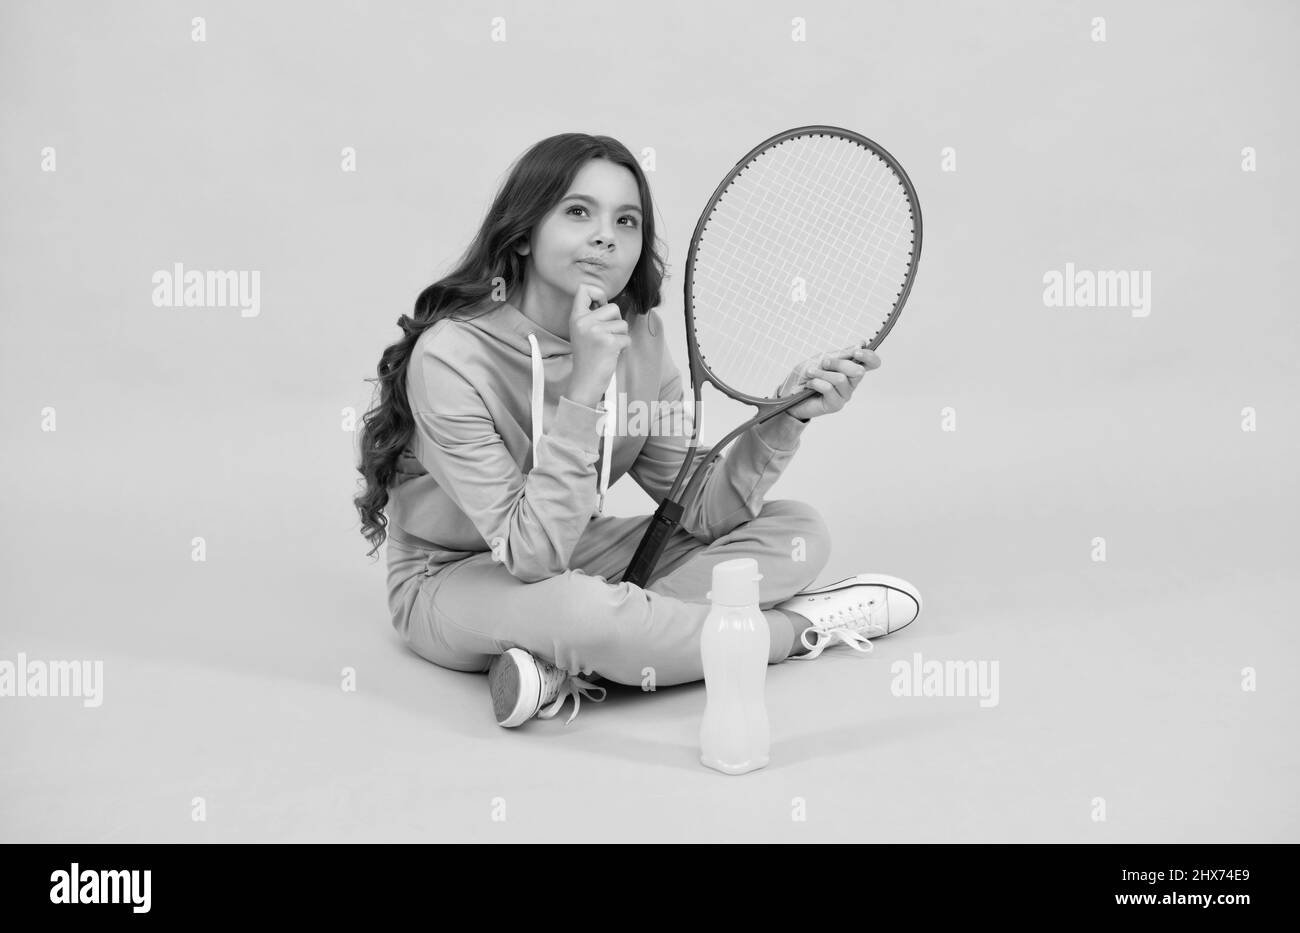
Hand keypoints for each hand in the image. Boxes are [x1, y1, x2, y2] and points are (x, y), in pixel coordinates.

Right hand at [567, 284, 629, 406]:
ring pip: (622, 323)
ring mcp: (596, 332)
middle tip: (605, 337)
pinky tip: (612, 354)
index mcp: (576, 317)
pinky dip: (624, 346)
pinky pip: (627, 337)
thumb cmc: (588, 356)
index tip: (601, 305)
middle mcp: (584, 322)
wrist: (585, 381)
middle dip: (616, 321)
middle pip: (613, 307)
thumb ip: (591, 315)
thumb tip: (605, 299)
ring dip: (621, 335)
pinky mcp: (608, 342)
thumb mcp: (582, 331)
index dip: (598, 293)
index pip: (584, 289)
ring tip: (608, 346)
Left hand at [774, 341, 880, 421]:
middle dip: (838, 363)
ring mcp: (844, 395)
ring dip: (821, 373)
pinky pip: (829, 389)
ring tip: (810, 374)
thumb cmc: (806, 374)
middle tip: (823, 362)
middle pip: (858, 371)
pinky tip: (809, 385)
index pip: (872, 363)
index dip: (869, 356)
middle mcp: (851, 383)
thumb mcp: (822, 358)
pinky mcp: (835, 405)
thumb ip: (842, 354)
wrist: (789, 392)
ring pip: (841, 379)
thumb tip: (862, 344)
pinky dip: (816, 382)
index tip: (857, 352)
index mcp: (851, 368)